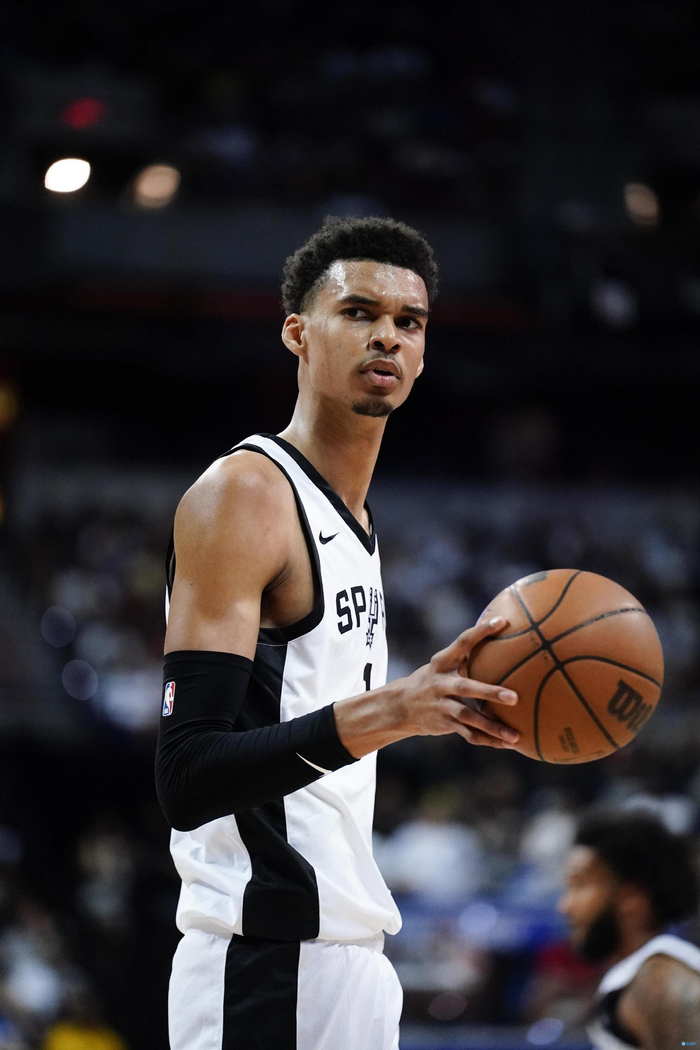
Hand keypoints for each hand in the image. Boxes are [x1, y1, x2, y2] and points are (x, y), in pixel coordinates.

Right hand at [396, 617, 518, 747]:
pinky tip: (508, 744)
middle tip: (514, 697)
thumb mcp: (443, 664)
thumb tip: (501, 637)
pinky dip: (489, 740)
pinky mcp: (444, 723)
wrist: (401, 705)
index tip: (502, 621)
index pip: (463, 642)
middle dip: (490, 692)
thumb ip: (467, 655)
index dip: (481, 631)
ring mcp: (441, 705)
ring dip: (492, 727)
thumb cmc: (434, 679)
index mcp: (442, 662)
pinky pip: (469, 734)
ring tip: (515, 736)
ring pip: (468, 717)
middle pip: (466, 687)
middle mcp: (440, 683)